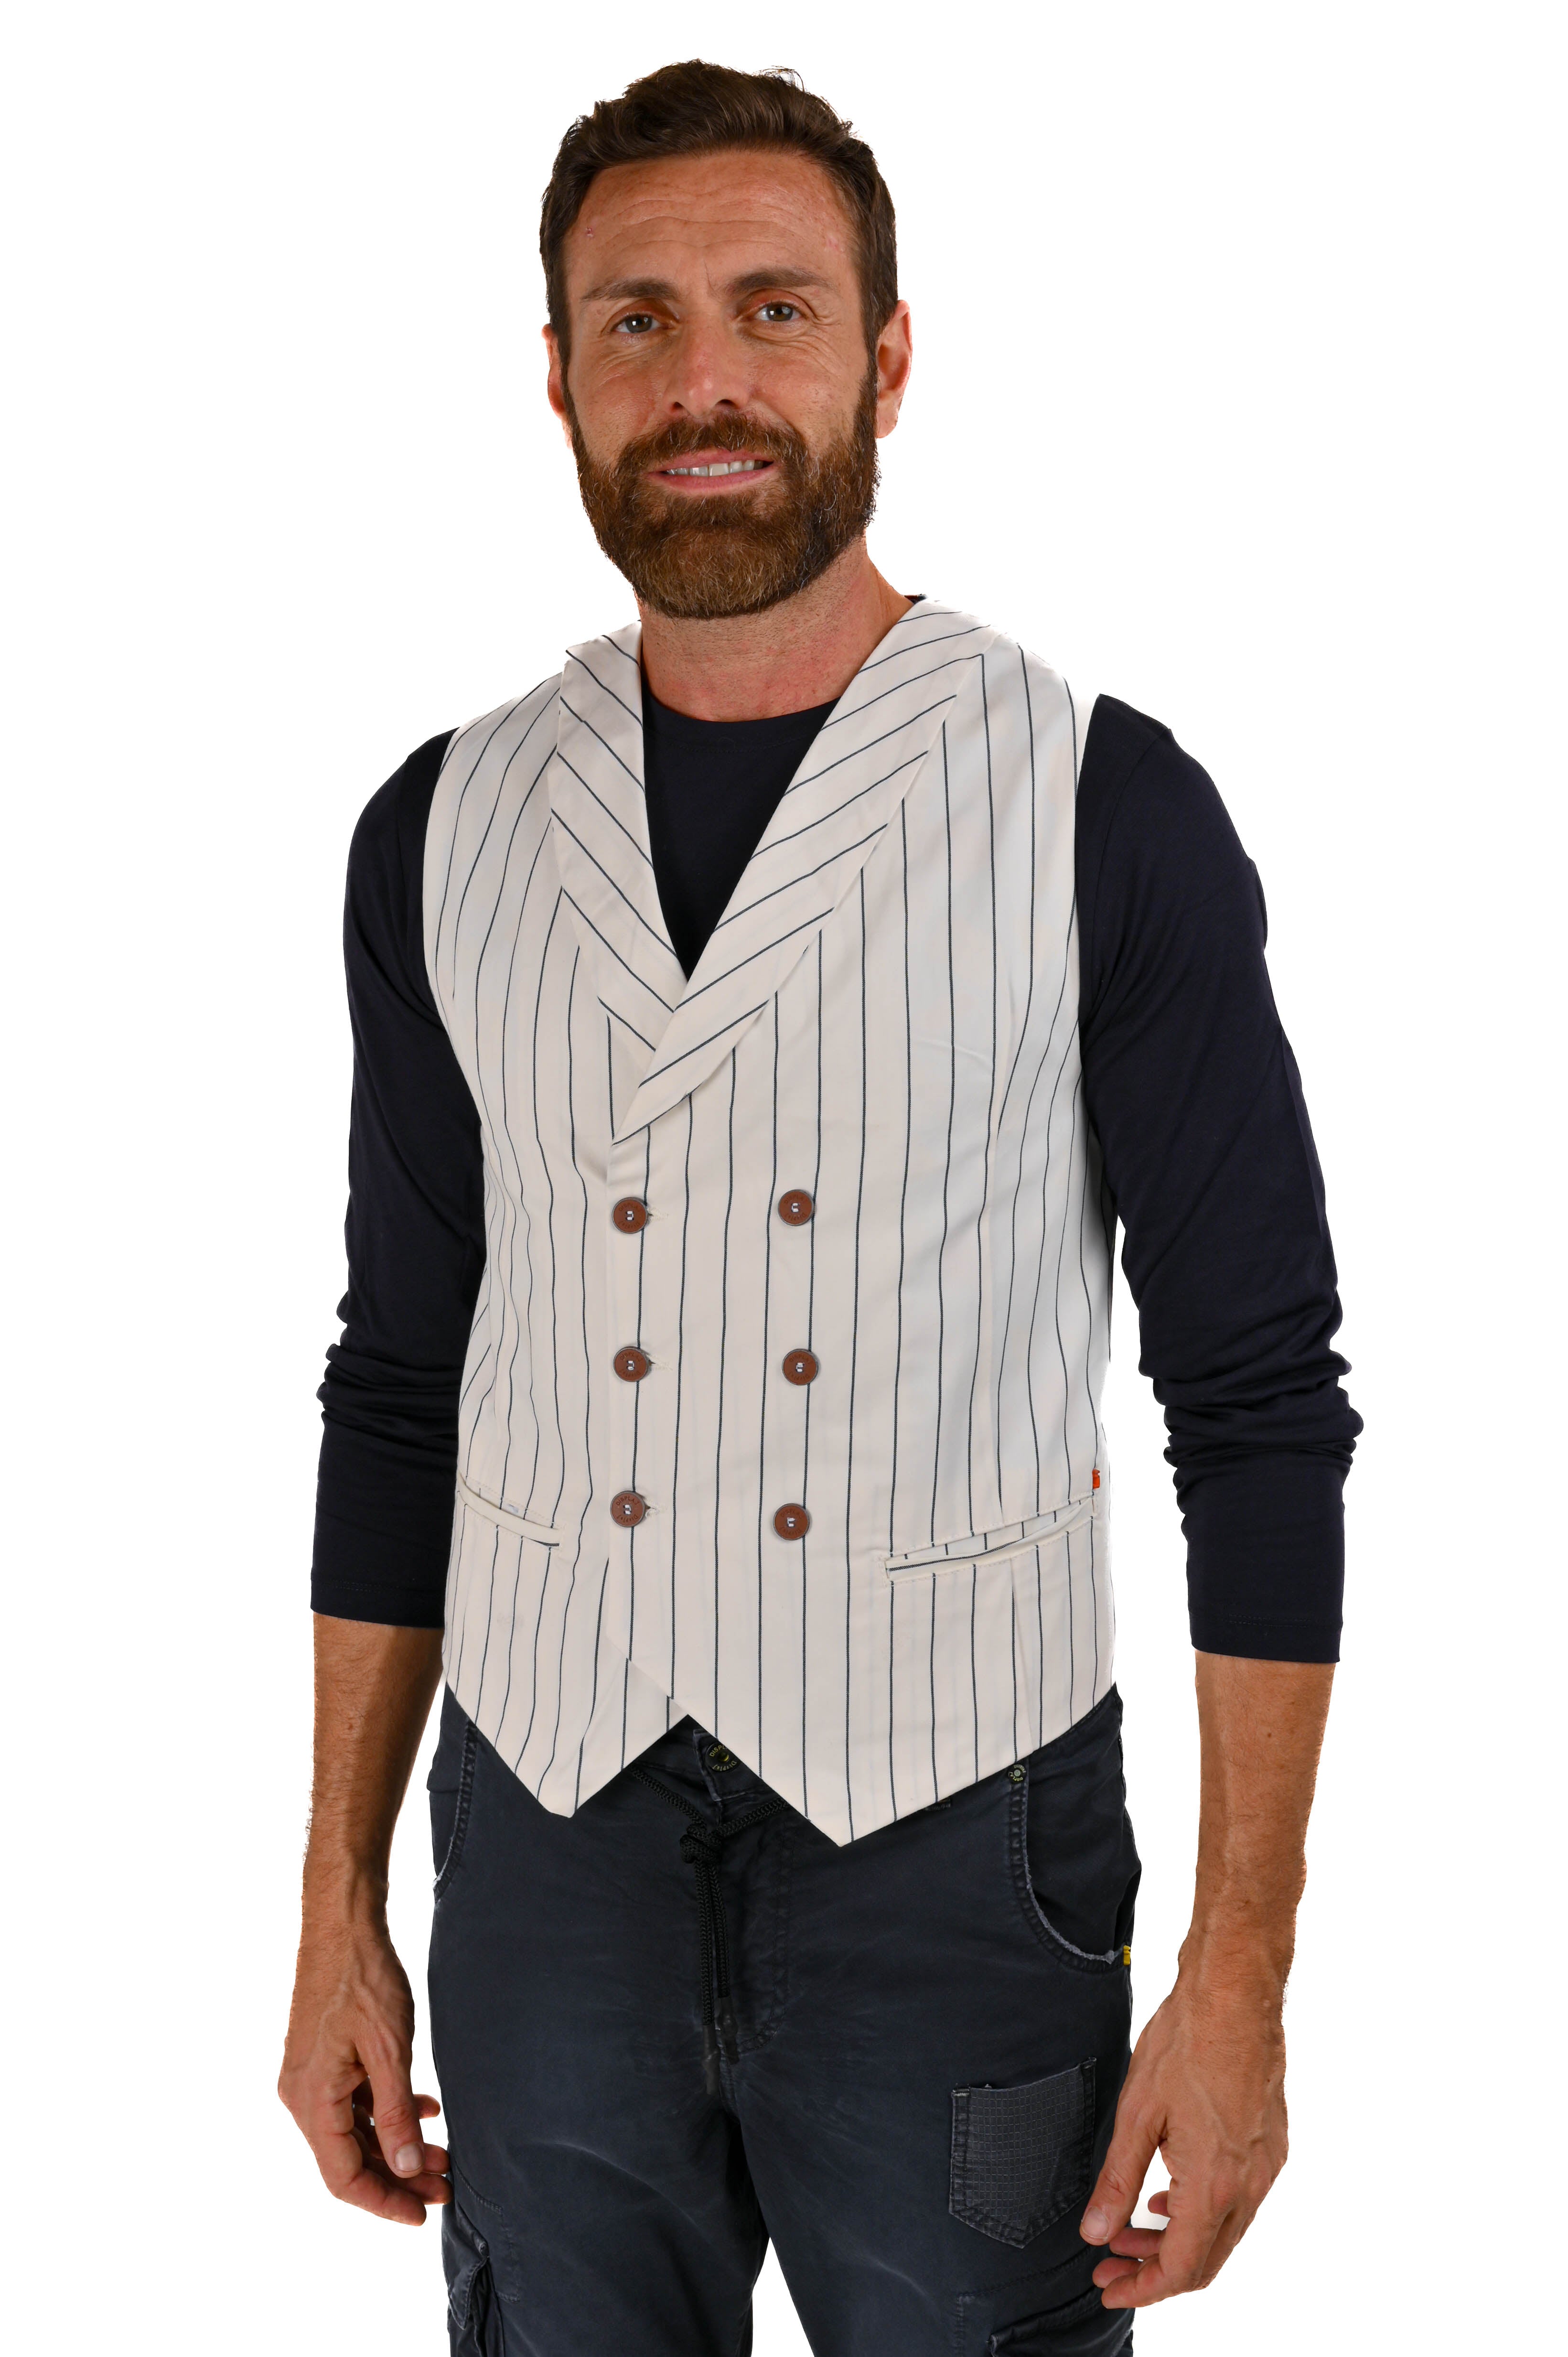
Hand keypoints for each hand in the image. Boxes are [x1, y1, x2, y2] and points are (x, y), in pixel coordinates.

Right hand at [279, 1909, 450, 2224]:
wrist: (343, 1923)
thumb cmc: (363, 1979)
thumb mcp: (389, 2050)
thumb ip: (396, 2114)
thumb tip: (408, 2169)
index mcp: (311, 2100)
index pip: (343, 2176)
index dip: (384, 2201)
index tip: (423, 2214)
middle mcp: (303, 2095)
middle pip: (348, 2158)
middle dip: (398, 2177)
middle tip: (446, 2186)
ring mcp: (311, 2076)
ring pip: (353, 2132)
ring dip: (396, 2146)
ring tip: (443, 2153)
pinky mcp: (324, 2059)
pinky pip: (352, 2103)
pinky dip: (386, 2113)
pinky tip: (424, 2110)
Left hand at [1079, 1962, 1288, 2308]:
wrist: (1234, 1995)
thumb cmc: (1186, 2043)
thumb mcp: (1136, 2114)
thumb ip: (1117, 2179)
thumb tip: (1096, 2231)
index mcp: (1214, 2185)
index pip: (1181, 2269)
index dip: (1142, 2287)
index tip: (1108, 2286)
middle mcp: (1249, 2185)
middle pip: (1205, 2260)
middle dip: (1154, 2269)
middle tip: (1110, 2259)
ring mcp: (1266, 2166)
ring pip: (1223, 2232)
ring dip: (1178, 2240)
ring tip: (1131, 2226)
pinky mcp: (1271, 2145)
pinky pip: (1238, 2201)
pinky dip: (1202, 2211)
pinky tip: (1170, 2193)